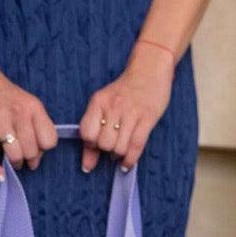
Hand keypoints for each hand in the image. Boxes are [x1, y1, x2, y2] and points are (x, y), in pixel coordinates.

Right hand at [0, 61, 57, 178]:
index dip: (44, 149)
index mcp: (34, 107)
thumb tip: (38, 157)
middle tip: (22, 157)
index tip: (36, 148)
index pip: (49, 140)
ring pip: (15, 154)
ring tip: (11, 161)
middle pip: (32, 151)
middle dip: (28, 159)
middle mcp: (19, 112)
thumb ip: (34, 126)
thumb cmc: (1, 93)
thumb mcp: (25, 104)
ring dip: (14, 163)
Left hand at [79, 42, 174, 171]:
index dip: (90, 144)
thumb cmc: (125, 91)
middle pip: (104, 143)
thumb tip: (86, 166)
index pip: (87, 133)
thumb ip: (93, 132)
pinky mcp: (147, 118)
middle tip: (112, 147)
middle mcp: (113, 106)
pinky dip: (130, 160)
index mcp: (98, 102)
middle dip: (107, 150)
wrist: (149, 70)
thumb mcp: (104, 105)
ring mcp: (131, 112)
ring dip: (119, 155)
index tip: (96, 145)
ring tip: (121, 152)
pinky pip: (136, 146)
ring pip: (119, 147)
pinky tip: (127, 164)